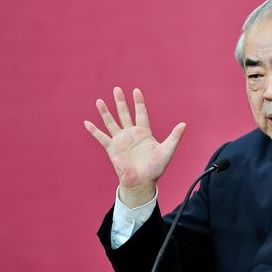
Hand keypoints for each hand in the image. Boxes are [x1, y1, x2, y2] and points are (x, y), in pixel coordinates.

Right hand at [84, 87, 185, 206]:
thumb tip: (184, 124)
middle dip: (120, 102)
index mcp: (144, 133)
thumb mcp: (167, 150)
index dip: (138, 102)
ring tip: (99, 101)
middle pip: (124, 114)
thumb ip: (174, 137)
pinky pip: (101, 137)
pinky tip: (87, 123)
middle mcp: (131, 134)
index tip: (136, 90)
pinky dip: (94, 131)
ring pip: (111, 123)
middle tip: (117, 89)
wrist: (142, 182)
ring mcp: (120, 141)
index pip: (141, 113)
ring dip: (105, 112)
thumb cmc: (155, 168)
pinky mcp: (112, 149)